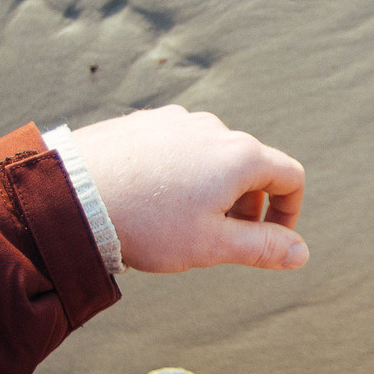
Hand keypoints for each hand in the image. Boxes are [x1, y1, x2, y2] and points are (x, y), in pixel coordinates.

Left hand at [69, 107, 307, 271]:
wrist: (72, 194)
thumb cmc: (147, 224)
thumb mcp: (212, 245)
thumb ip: (262, 247)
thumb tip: (301, 252)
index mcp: (239, 156)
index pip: (291, 176)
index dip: (289, 212)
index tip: (270, 241)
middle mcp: (212, 129)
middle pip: (251, 165)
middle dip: (247, 205)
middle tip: (222, 239)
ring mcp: (176, 121)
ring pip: (212, 156)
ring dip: (213, 188)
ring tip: (181, 222)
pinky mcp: (143, 122)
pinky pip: (177, 147)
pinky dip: (180, 173)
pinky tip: (151, 200)